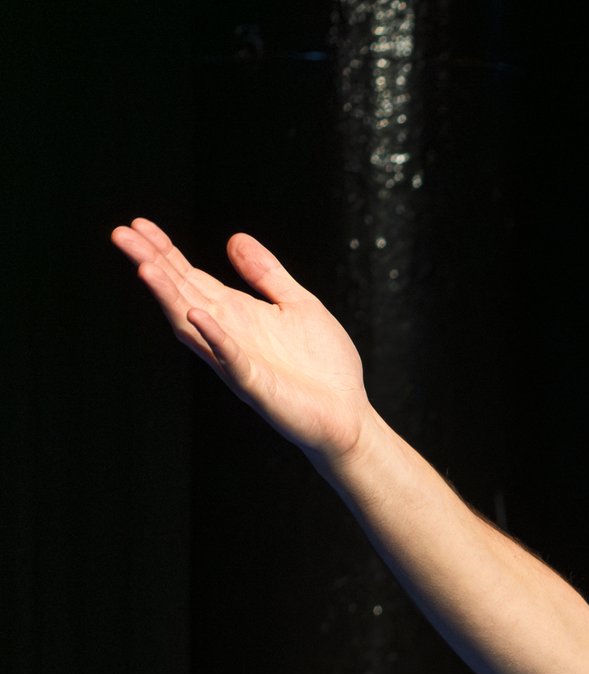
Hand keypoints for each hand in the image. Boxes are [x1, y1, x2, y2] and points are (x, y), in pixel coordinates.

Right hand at [110, 218, 372, 464]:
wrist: (348, 415)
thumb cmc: (323, 365)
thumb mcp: (298, 304)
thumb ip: (267, 273)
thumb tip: (234, 237)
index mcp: (235, 314)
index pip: (190, 277)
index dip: (164, 251)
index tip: (138, 224)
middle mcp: (227, 335)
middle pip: (181, 295)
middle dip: (152, 264)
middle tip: (121, 234)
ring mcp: (237, 361)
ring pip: (193, 326)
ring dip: (169, 298)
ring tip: (145, 268)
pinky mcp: (256, 386)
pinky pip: (231, 360)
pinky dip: (215, 338)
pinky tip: (198, 316)